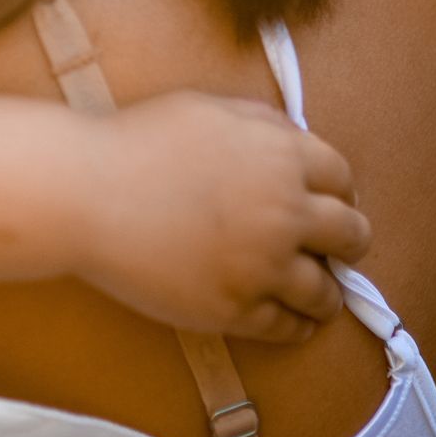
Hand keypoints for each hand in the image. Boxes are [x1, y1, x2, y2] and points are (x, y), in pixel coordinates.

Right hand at [73, 92, 369, 343]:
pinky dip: (294, 324)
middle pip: (352, 236)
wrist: (84, 193)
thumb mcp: (206, 109)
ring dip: (325, 291)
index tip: (331, 204)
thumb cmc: (135, 143)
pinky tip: (287, 317)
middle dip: (346, 242)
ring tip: (314, 292)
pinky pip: (287, 327)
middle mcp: (284, 213)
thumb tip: (295, 140)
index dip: (339, 192)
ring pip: (326, 292)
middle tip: (331, 249)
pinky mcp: (234, 309)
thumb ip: (261, 122)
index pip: (343, 179)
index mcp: (281, 157)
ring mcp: (261, 266)